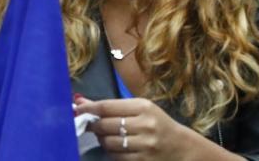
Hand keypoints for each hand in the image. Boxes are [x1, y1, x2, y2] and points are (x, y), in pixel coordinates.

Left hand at [77, 97, 193, 158]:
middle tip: (89, 125)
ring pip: (109, 142)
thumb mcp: (139, 108)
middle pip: (105, 125)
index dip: (88, 109)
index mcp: (143, 107)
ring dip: (101, 140)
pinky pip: (117, 156)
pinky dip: (111, 152)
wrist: (182, 147)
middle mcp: (145, 125)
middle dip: (93, 125)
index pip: (107, 106)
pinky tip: (115, 147)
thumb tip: (80, 102)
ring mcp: (145, 145)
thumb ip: (111, 106)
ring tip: (105, 136)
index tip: (77, 110)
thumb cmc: (157, 123)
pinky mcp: (144, 160)